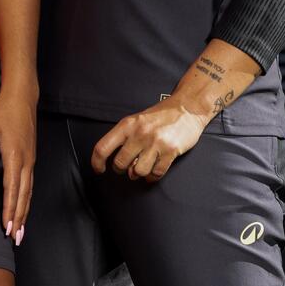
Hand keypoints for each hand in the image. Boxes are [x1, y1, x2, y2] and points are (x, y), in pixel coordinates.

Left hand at [0, 88, 35, 245]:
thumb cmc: (2, 112)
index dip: (9, 210)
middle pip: (23, 196)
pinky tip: (23, 208)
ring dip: (24, 213)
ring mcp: (30, 161)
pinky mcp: (31, 159)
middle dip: (19, 218)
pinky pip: (30, 185)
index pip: (11, 189)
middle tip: (14, 239)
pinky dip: (27, 200)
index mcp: (14, 156)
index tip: (6, 228)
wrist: (22, 98)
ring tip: (20, 232)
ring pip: (28, 192)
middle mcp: (26, 162)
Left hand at [91, 99, 206, 182]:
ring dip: (138, 173)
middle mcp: (139, 134)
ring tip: (142, 167)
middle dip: (121, 169)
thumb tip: (115, 160)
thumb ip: (125, 138)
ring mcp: (155, 143)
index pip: (103, 147)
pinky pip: (156, 173)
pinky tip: (153, 170)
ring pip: (138, 171)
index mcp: (127, 125)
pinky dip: (152, 176)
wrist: (187, 108)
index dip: (97, 162)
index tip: (98, 169)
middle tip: (127, 166)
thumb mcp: (136, 120)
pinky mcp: (170, 151)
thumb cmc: (160, 116)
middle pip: (120, 163)